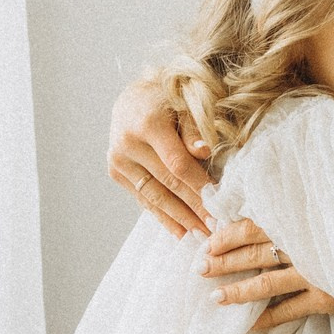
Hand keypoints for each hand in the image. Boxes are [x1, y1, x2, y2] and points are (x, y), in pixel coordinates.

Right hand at [108, 79, 211, 236]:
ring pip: (153, 196)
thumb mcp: (185, 103)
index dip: (198, 187)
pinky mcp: (115, 172)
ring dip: (178, 219)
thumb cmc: (168, 98)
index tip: (218, 206)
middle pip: (166, 184)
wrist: (133, 97)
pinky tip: (178, 231)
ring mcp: (118, 160)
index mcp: (146, 124)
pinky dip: (161, 215)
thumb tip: (203, 151)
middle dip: (192, 209)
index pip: (177, 164)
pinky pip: (142, 198)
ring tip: (199, 236)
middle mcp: (127, 144)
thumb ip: (194, 128)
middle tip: (214, 229)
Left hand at [203, 216, 333, 327]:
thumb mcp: (329, 211)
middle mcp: (304, 244)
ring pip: (265, 282)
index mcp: (301, 220)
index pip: (254, 224)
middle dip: (223, 261)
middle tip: (199, 268)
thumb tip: (262, 219)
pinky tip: (248, 325)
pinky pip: (288, 310)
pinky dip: (266, 319)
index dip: (228, 234)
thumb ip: (299, 213)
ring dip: (238, 291)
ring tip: (215, 298)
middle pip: (254, 252)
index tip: (207, 241)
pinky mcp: (327, 297)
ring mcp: (314, 272)